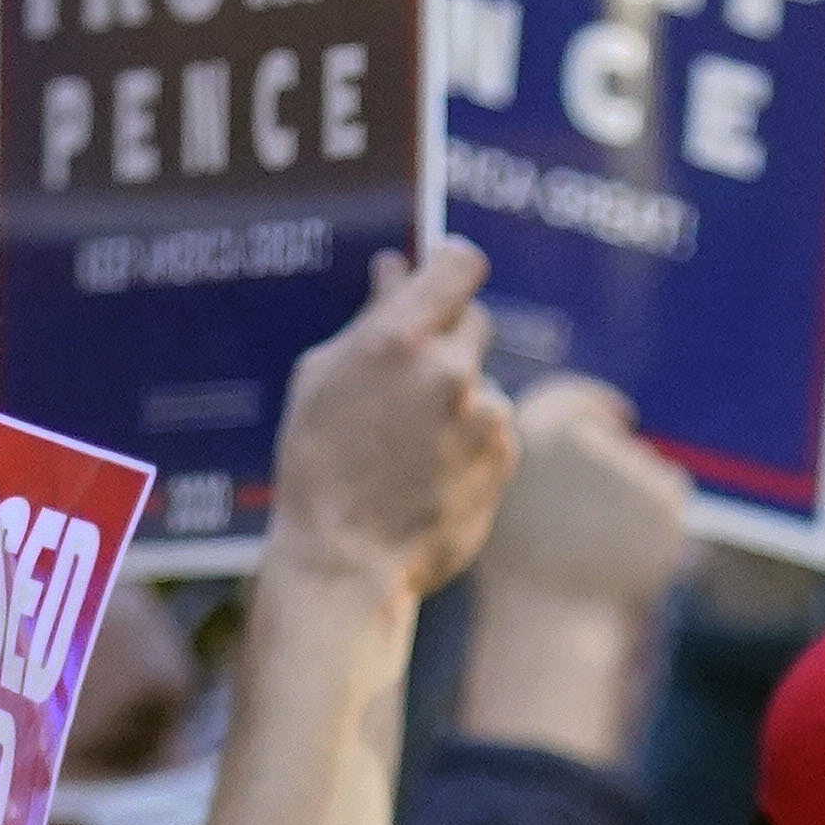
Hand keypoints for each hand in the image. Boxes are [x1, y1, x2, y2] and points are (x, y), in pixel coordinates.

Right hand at [268, 243, 516, 596]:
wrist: (346, 561)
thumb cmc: (319, 466)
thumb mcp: (324, 377)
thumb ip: (371, 316)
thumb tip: (396, 267)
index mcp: (399, 338)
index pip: (460, 263)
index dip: (452, 267)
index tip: (442, 282)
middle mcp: (450, 369)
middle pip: (475, 321)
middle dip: (447, 342)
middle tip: (409, 385)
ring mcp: (485, 414)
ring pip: (481, 382)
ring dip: (456, 400)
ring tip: (409, 448)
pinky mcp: (505, 455)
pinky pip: (492, 426)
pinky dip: (470, 440)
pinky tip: (430, 472)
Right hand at [458, 378, 691, 765]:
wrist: (555, 618)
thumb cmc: (522, 569)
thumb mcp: (509, 500)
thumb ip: (541, 454)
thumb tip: (583, 425)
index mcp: (536, 429)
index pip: (578, 400)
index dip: (599, 406)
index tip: (620, 415)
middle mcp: (584, 437)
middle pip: (615, 440)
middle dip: (616, 466)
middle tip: (602, 512)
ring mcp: (628, 464)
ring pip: (647, 467)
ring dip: (636, 494)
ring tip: (602, 544)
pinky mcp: (664, 495)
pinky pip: (671, 490)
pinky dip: (660, 515)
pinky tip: (630, 548)